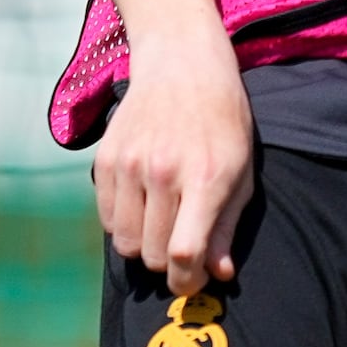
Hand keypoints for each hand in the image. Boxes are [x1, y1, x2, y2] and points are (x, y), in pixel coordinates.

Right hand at [97, 50, 256, 299]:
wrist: (182, 65)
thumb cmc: (222, 121)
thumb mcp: (241, 172)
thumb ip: (228, 226)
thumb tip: (218, 273)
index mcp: (204, 178)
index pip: (184, 251)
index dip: (186, 281)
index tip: (192, 281)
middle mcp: (163, 172)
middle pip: (152, 254)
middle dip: (168, 265)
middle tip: (181, 250)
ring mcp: (129, 165)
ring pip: (125, 242)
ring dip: (144, 246)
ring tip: (161, 226)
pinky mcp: (105, 159)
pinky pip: (107, 219)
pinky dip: (123, 225)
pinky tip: (142, 206)